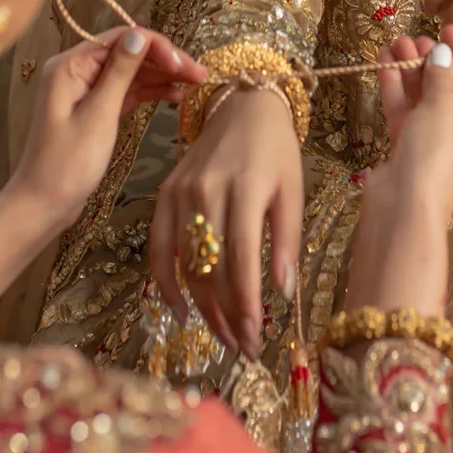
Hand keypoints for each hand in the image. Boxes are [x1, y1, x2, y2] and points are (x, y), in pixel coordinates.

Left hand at [11, 28, 206, 235]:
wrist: (43, 204)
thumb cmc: (67, 163)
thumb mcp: (98, 115)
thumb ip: (120, 73)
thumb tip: (140, 35)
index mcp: (70, 65)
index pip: (121, 38)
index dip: (156, 46)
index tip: (183, 65)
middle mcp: (76, 70)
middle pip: (128, 52)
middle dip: (165, 60)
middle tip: (201, 74)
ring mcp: (85, 89)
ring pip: (131, 72)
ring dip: (162, 75)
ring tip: (197, 83)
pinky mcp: (94, 108)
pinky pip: (126, 91)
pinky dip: (150, 92)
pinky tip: (175, 95)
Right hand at [150, 88, 303, 358]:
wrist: (243, 105)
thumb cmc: (277, 151)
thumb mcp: (294, 190)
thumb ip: (289, 240)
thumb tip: (283, 292)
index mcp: (248, 188)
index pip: (243, 259)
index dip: (247, 305)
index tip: (257, 340)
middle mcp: (209, 190)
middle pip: (211, 268)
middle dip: (227, 316)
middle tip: (243, 348)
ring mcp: (182, 192)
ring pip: (185, 263)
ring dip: (202, 308)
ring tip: (222, 336)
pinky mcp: (165, 193)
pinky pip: (158, 245)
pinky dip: (164, 281)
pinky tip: (180, 309)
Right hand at [345, 27, 452, 312]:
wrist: (401, 207)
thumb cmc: (436, 157)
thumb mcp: (443, 108)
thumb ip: (442, 76)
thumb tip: (440, 53)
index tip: (447, 28)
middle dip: (434, 63)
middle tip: (416, 38)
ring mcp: (440, 147)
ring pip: (427, 101)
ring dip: (412, 72)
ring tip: (395, 44)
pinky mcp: (412, 152)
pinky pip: (408, 114)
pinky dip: (398, 89)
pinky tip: (384, 63)